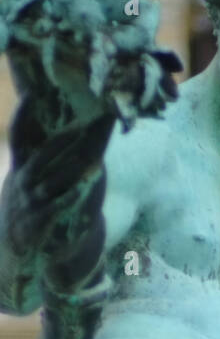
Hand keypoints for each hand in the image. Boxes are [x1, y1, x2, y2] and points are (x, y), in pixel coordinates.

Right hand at [2, 116, 112, 256]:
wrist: (12, 244)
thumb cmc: (21, 205)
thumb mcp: (18, 181)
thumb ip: (30, 160)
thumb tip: (44, 132)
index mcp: (18, 169)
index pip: (17, 137)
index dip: (21, 116)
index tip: (30, 94)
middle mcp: (23, 183)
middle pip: (40, 159)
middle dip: (58, 143)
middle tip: (78, 127)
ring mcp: (32, 201)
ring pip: (51, 183)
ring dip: (69, 171)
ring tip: (88, 160)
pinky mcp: (41, 219)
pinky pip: (58, 207)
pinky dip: (70, 197)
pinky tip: (84, 189)